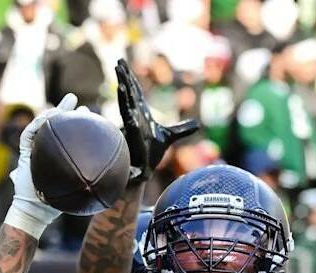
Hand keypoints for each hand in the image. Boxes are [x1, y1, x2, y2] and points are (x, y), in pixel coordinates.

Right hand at [5, 93, 80, 238]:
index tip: (89, 116)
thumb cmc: (57, 205)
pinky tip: (49, 117)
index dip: (76, 126)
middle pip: (54, 127)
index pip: (67, 137)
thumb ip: (93, 181)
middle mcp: (45, 151)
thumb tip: (122, 175)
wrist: (34, 211)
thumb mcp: (79, 190)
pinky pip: (29, 134)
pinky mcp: (23, 153)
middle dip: (65, 112)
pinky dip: (37, 124)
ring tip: (66, 103)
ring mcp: (34, 151)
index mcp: (58, 157)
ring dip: (52, 113)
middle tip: (76, 101)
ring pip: (42, 126)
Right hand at [116, 59, 198, 184]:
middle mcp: (135, 115)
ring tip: (118, 72)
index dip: (131, 78)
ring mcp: (132, 122)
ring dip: (123, 86)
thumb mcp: (171, 136)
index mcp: (142, 113)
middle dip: (124, 76)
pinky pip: (127, 113)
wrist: (145, 168)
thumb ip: (183, 129)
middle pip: (129, 91)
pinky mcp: (131, 131)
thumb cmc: (152, 152)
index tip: (124, 64)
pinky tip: (122, 92)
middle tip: (118, 61)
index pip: (136, 91)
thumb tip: (197, 124)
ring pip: (126, 100)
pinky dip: (125, 103)